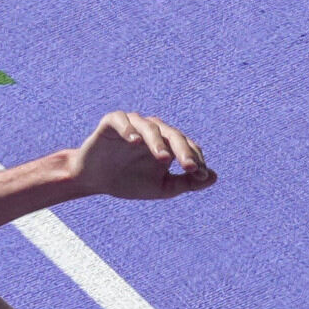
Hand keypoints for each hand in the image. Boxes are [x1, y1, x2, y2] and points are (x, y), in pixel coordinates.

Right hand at [69, 112, 214, 203]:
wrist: (95, 180)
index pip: (187, 146)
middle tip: (190, 167)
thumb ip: (186, 182)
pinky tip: (134, 142)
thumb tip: (213, 177)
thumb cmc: (129, 182)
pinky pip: (122, 120)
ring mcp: (133, 124)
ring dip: (158, 142)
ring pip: (150, 127)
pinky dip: (128, 129)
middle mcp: (153, 130)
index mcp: (167, 142)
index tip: (200, 175)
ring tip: (163, 158)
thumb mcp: (161, 188)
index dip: (195, 159)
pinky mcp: (111, 122)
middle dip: (183, 151)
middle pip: (173, 135)